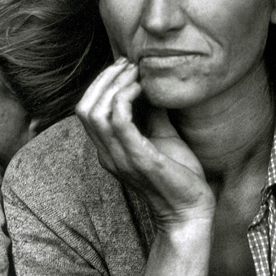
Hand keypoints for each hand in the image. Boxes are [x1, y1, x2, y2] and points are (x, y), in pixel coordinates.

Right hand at [76, 58, 214, 227]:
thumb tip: (153, 86)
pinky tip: (143, 89)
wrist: (190, 210)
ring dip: (114, 85)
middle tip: (128, 64)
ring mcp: (120, 158)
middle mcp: (107, 155)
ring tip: (135, 73)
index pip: (86, 111)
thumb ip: (152, 114)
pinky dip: (126, 98)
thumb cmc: (178, 176)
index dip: (101, 84)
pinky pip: (118, 121)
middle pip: (84, 108)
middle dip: (104, 79)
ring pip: (95, 112)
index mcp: (109, 150)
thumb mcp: (162, 137)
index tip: (125, 67)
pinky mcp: (138, 159)